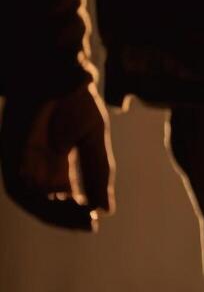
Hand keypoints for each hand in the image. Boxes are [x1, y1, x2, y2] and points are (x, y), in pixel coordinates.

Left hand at [1, 83, 114, 230]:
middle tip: (90, 224)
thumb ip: (98, 172)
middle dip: (65, 218)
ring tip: (81, 217)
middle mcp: (32, 162)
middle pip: (43, 202)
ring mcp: (18, 156)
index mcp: (53, 160)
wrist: (59, 66)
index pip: (60, 197)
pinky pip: (18, 186)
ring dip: (53, 214)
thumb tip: (106, 209)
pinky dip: (39, 200)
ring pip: (28, 199)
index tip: (95, 221)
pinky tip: (67, 202)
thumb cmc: (74, 97)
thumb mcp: (93, 138)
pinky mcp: (9, 149)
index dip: (74, 213)